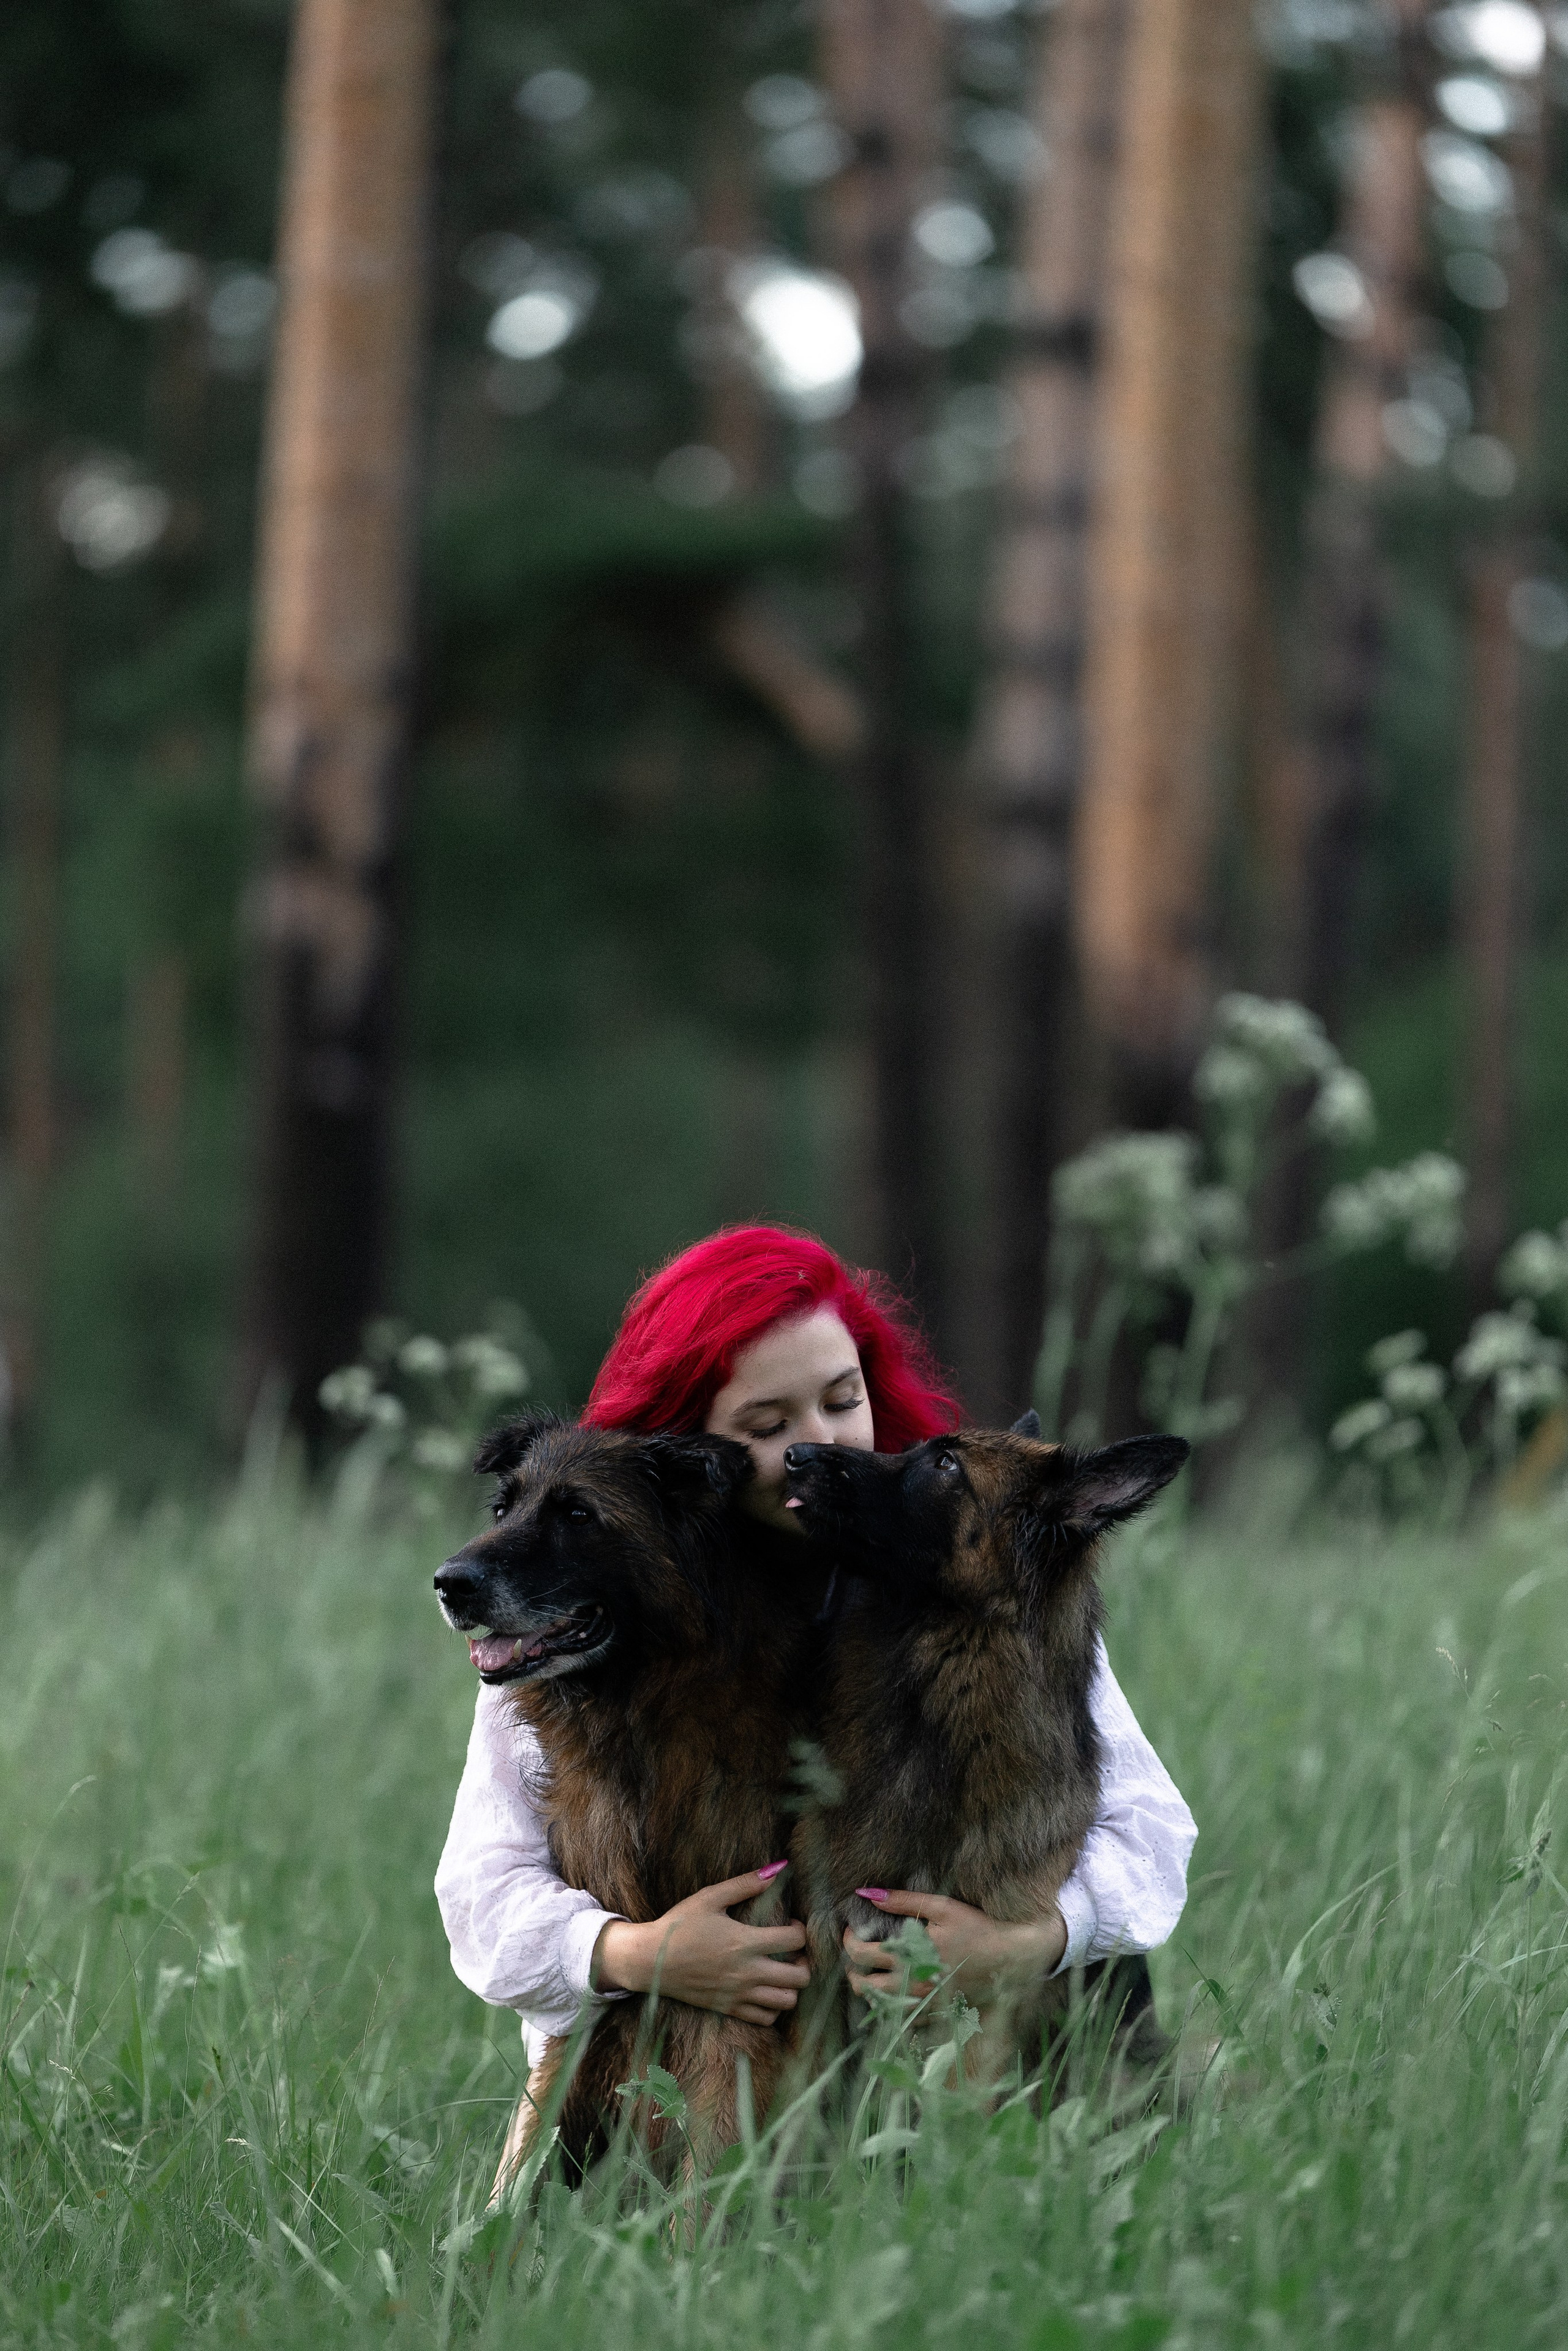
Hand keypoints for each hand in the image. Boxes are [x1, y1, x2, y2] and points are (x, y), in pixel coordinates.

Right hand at [591, 1869, 809, 2026]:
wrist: (649, 1960)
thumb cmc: (679, 1925)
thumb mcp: (710, 1897)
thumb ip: (745, 1883)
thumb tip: (778, 1868)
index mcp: (744, 1942)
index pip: (795, 1940)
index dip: (801, 1930)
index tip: (791, 1924)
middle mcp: (746, 1972)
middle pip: (800, 1977)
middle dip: (805, 1963)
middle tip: (793, 1952)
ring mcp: (738, 1995)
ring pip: (787, 2002)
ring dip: (792, 1987)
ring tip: (782, 1971)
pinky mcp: (728, 2009)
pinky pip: (765, 2019)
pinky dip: (773, 2007)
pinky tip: (766, 1990)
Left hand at [843, 1890, 1067, 2003]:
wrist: (1009, 1961)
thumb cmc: (977, 1929)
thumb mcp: (942, 1907)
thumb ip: (903, 1901)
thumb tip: (867, 1894)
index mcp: (909, 1956)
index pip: (860, 1954)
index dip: (848, 1939)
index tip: (852, 1928)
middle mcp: (911, 1984)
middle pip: (861, 1984)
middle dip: (851, 1966)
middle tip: (857, 1950)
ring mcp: (921, 2002)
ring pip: (876, 2003)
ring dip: (866, 1985)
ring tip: (870, 1968)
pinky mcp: (932, 2013)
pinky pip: (897, 2015)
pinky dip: (887, 2001)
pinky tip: (893, 1985)